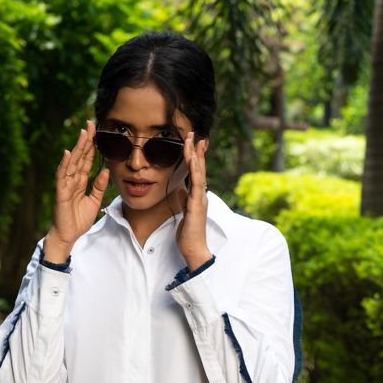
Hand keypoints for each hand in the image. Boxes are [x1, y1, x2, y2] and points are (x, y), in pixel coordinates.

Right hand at [43, 121, 109, 261]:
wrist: (68, 235)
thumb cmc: (78, 220)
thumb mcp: (94, 201)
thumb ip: (99, 186)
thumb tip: (106, 171)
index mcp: (80, 181)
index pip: (86, 160)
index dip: (91, 146)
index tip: (96, 132)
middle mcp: (72, 180)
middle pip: (80, 156)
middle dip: (85, 141)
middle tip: (90, 124)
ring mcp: (65, 185)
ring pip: (72, 163)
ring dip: (77, 148)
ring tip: (83, 134)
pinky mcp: (61, 193)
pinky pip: (62, 176)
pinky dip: (65, 165)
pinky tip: (68, 153)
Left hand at [176, 132, 211, 269]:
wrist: (194, 248)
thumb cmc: (189, 233)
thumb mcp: (184, 212)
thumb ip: (183, 199)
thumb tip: (180, 189)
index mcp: (197, 196)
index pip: (196, 172)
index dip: (194, 157)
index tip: (193, 143)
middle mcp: (201, 195)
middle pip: (199, 168)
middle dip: (197, 150)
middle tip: (195, 134)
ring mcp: (200, 199)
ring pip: (199, 173)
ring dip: (196, 155)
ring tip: (194, 140)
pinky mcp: (197, 205)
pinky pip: (196, 184)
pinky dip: (195, 171)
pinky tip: (193, 160)